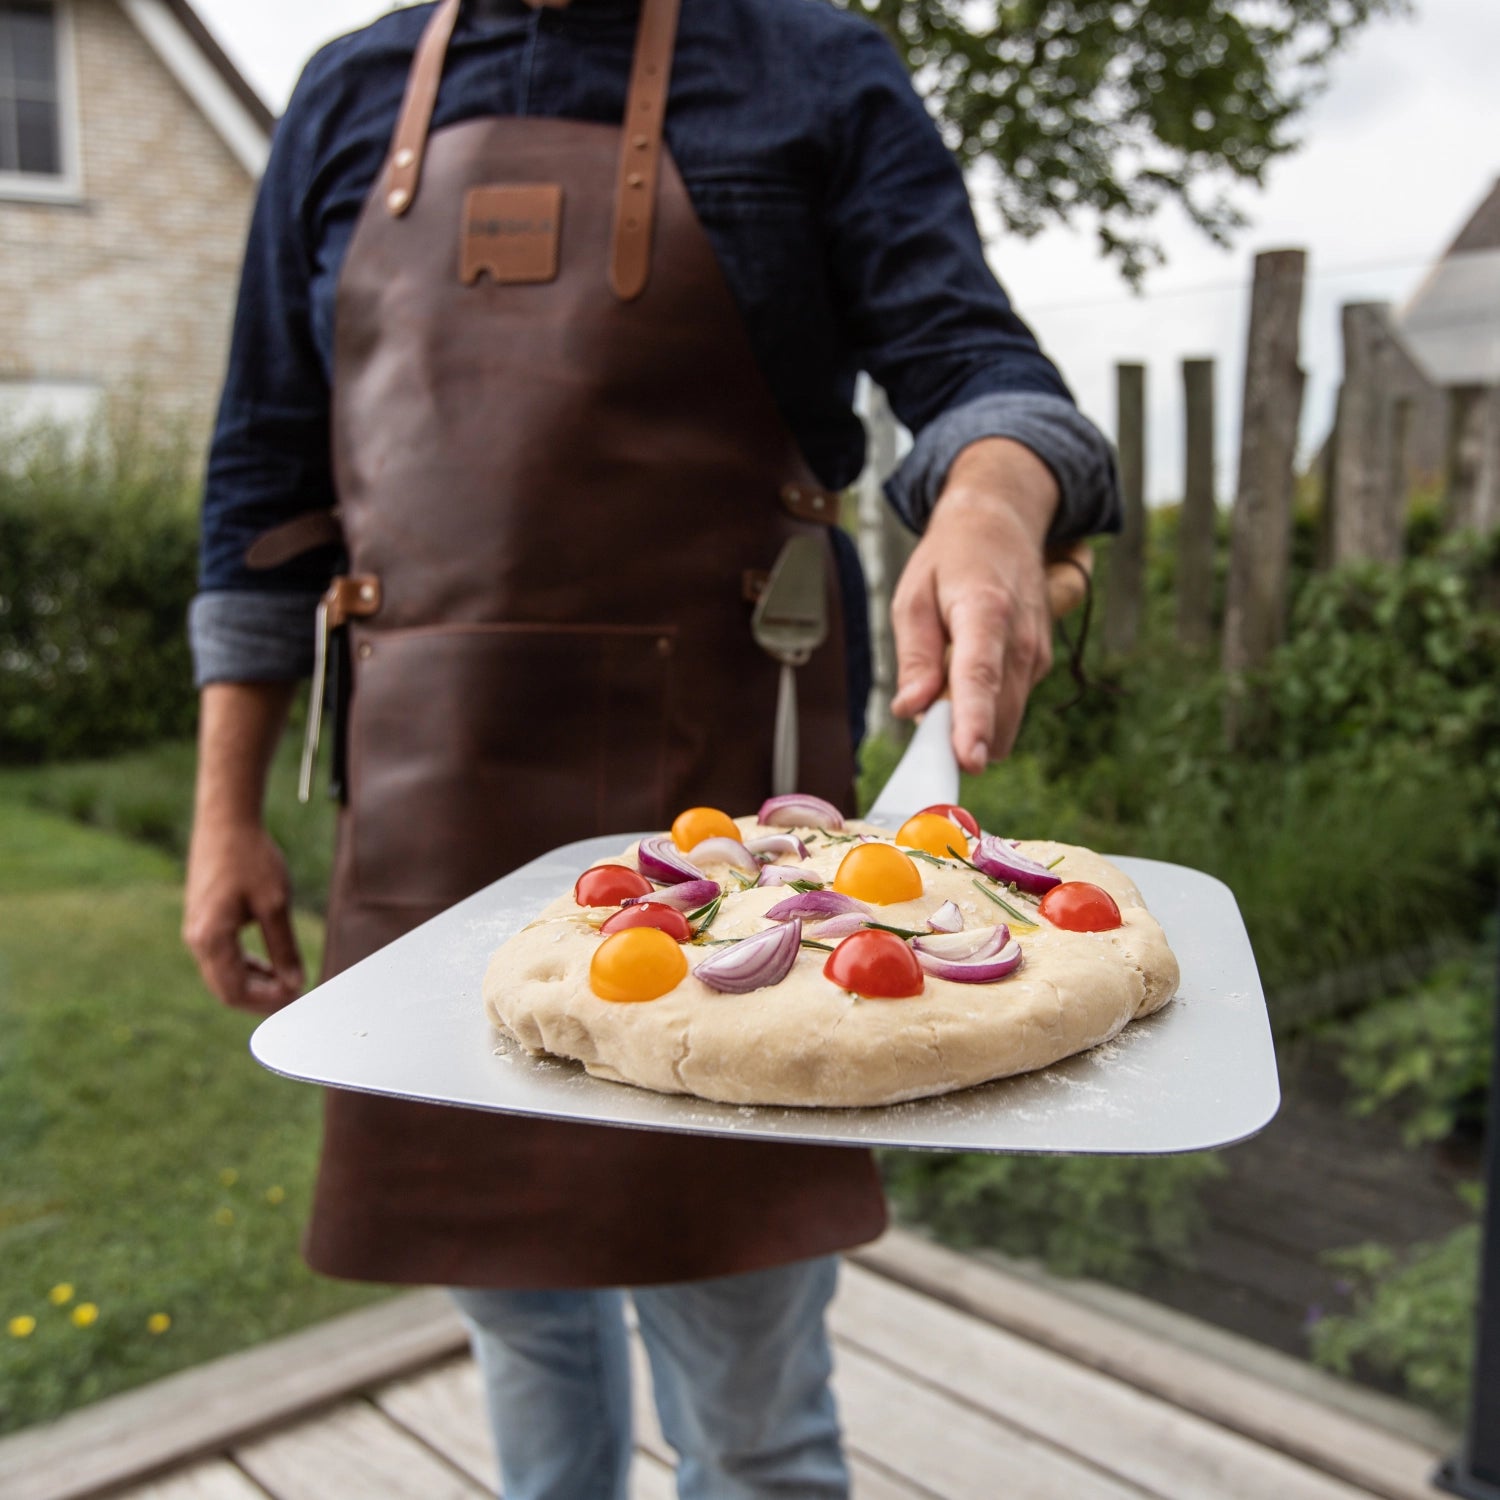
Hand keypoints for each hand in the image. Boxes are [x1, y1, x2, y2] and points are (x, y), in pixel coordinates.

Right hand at [184, 819, 304, 1012]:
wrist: (226, 823)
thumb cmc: (250, 859)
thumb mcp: (275, 904)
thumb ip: (284, 947)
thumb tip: (296, 983)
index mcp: (210, 939)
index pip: (234, 992)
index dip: (266, 1003)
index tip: (295, 998)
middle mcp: (196, 940)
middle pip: (226, 989)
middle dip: (260, 999)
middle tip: (294, 999)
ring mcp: (196, 931)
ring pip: (223, 974)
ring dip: (254, 983)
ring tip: (287, 983)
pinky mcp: (203, 921)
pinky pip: (222, 957)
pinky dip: (246, 966)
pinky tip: (270, 966)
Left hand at [890, 438, 1057, 772]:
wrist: (1002, 523)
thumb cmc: (951, 560)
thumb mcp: (913, 596)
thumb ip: (914, 656)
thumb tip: (911, 709)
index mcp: (985, 610)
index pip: (980, 676)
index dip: (974, 722)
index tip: (969, 759)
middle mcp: (1021, 637)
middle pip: (998, 712)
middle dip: (961, 735)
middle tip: (924, 726)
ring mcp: (1037, 653)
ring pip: (1006, 718)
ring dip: (971, 722)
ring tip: (941, 682)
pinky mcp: (1040, 664)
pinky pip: (1009, 706)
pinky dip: (984, 708)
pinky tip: (964, 674)